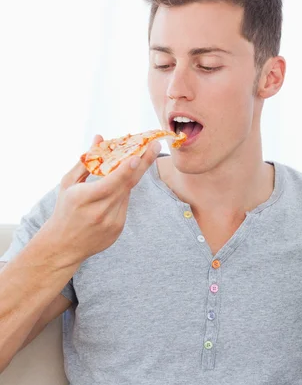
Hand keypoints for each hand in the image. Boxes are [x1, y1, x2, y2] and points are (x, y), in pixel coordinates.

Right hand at [40, 134, 160, 264]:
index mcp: (85, 198)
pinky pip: (124, 205)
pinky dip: (121, 195)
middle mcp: (100, 212)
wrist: (63, 246)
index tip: (137, 157)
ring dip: (129, 178)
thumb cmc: (64, 210)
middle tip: (155, 146)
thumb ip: (86, 160)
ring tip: (130, 164)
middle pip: (127, 185)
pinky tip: (112, 194)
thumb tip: (99, 138)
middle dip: (143, 163)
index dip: (125, 170)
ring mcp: (111, 223)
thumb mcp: (68, 184)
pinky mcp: (118, 229)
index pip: (110, 183)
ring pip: (126, 193)